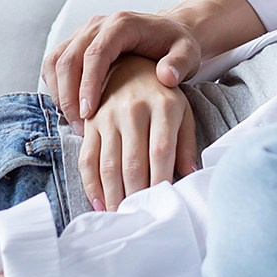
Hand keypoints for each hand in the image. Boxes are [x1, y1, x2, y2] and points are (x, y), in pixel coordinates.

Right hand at [43, 10, 205, 123]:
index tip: (89, 114)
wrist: (169, 32)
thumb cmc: (176, 44)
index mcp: (122, 25)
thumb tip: (166, 76)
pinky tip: (71, 111)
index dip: (88, 84)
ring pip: (56, 61)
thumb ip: (179, 63)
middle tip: (80, 127)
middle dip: (69, 95)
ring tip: (76, 123)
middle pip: (68, 58)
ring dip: (59, 93)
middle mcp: (98, 25)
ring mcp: (84, 33)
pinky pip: (54, 64)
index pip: (95, 53)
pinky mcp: (76, 44)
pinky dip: (56, 88)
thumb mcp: (187, 53)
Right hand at [79, 57, 197, 211]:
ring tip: (121, 216)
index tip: (163, 203)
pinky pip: (86, 158)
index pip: (161, 150)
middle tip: (140, 218)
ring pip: (107, 164)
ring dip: (114, 196)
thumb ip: (188, 141)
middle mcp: (133, 109)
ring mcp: (108, 115)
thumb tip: (190, 174)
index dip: (161, 180)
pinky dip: (91, 184)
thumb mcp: (185, 108)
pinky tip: (101, 202)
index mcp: (163, 105)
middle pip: (133, 162)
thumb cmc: (164, 91)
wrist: (130, 58)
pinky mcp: (91, 122)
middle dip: (136, 196)